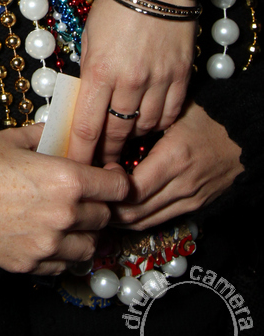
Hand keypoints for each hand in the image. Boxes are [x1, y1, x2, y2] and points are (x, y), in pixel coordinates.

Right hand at [0, 124, 128, 274]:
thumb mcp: (14, 138)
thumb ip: (48, 135)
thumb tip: (63, 131)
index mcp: (66, 179)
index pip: (118, 186)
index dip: (116, 180)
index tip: (109, 177)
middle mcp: (65, 215)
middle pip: (106, 216)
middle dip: (99, 205)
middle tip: (84, 197)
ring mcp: (49, 244)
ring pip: (90, 246)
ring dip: (84, 234)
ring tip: (68, 221)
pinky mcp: (32, 264)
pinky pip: (64, 265)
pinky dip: (62, 254)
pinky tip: (48, 237)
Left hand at [67, 0, 194, 164]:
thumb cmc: (116, 5)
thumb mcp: (88, 37)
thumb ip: (88, 72)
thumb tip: (84, 100)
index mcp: (99, 70)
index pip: (86, 126)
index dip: (80, 151)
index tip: (75, 164)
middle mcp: (129, 81)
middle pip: (116, 133)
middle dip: (106, 151)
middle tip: (100, 159)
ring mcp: (158, 80)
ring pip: (144, 127)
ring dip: (132, 136)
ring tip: (124, 136)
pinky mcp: (180, 76)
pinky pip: (169, 113)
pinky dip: (157, 122)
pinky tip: (148, 120)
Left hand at [111, 101, 242, 229]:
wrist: (244, 138)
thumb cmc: (207, 119)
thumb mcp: (173, 114)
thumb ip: (142, 124)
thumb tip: (106, 128)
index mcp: (174, 159)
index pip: (132, 189)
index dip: (110, 188)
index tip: (98, 173)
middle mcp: (181, 185)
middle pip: (135, 212)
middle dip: (108, 207)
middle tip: (91, 193)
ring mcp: (189, 200)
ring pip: (145, 222)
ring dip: (120, 217)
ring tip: (101, 202)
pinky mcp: (193, 207)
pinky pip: (158, 219)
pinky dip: (138, 217)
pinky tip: (122, 206)